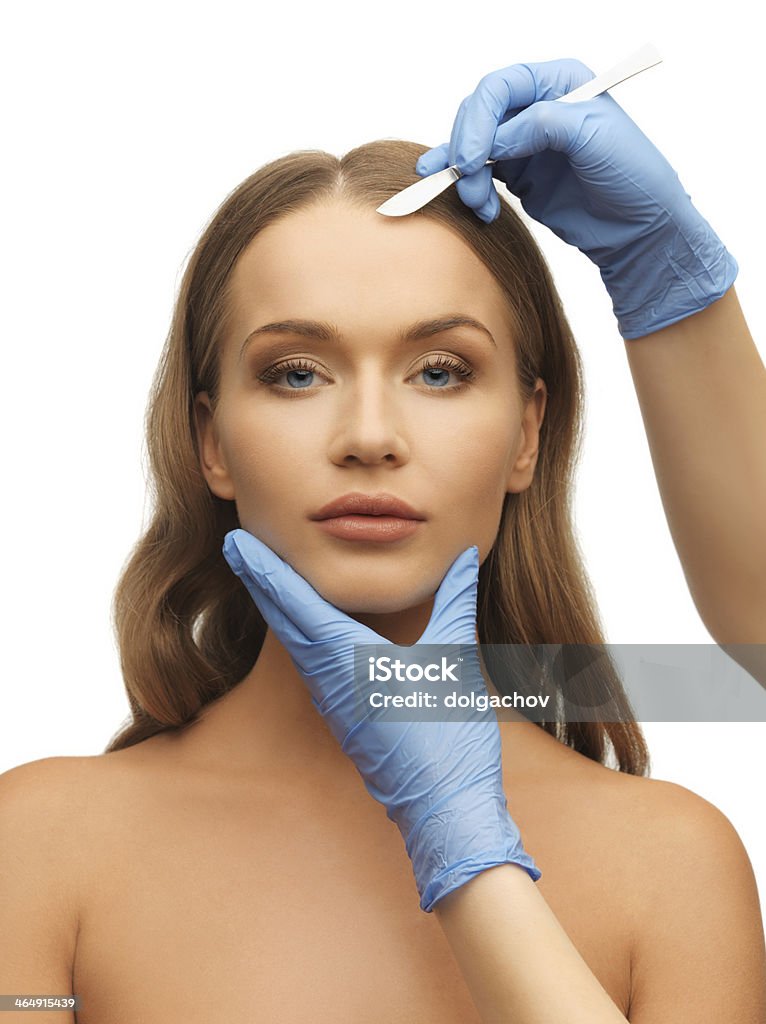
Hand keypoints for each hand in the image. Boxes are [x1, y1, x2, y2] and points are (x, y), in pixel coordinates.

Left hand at [222, 529, 540, 911]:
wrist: (445, 809)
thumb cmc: (450, 737)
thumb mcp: (454, 658)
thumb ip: (455, 600)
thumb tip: (464, 555)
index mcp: (349, 659)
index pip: (296, 602)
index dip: (265, 569)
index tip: (236, 542)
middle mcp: (329, 679)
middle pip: (283, 619)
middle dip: (258, 580)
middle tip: (234, 545)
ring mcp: (332, 702)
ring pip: (292, 644)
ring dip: (275, 607)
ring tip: (260, 576)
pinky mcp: (342, 717)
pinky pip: (308, 665)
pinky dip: (295, 634)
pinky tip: (300, 627)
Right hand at [416, 57, 737, 339]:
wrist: (639, 229)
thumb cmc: (632, 176)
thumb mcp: (594, 138)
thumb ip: (544, 125)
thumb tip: (497, 138)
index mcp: (558, 83)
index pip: (500, 87)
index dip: (479, 120)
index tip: (474, 159)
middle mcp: (537, 106)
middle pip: (479, 115)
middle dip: (468, 150)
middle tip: (469, 184)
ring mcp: (525, 142)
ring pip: (474, 146)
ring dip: (466, 175)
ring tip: (478, 204)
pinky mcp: (519, 175)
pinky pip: (480, 174)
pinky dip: (468, 187)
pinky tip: (465, 201)